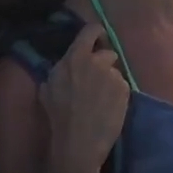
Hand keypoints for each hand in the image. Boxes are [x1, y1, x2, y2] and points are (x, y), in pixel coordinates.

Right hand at [38, 23, 130, 172]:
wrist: (79, 142)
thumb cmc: (59, 117)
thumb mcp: (47, 89)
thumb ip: (58, 71)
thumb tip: (63, 65)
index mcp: (74, 58)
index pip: (91, 30)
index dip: (96, 33)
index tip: (97, 40)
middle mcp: (96, 62)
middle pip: (107, 53)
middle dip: (104, 64)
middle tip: (97, 80)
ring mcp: (112, 75)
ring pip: (115, 72)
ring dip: (111, 81)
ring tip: (102, 99)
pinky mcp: (125, 89)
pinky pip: (123, 86)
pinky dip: (118, 94)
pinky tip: (109, 108)